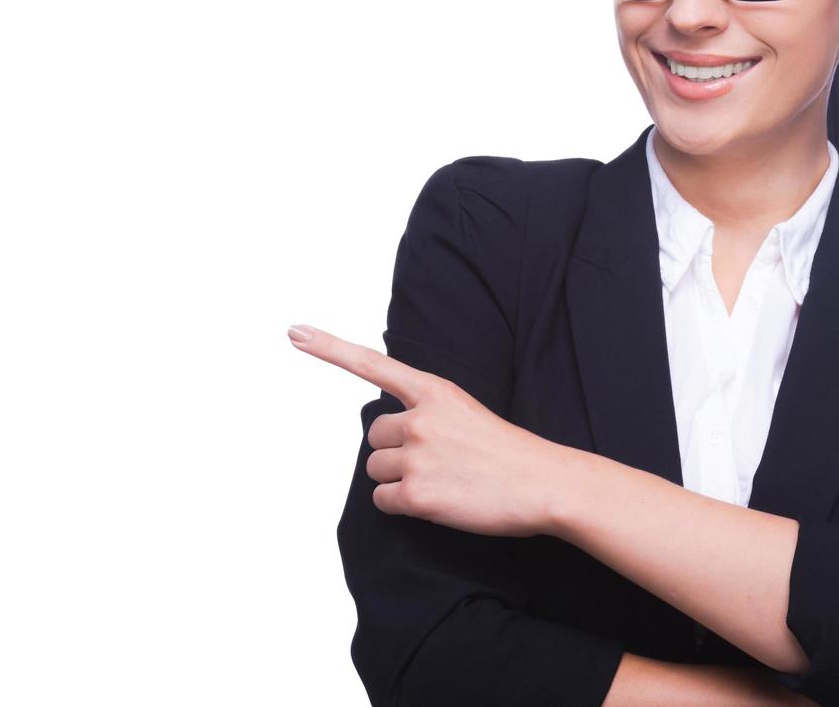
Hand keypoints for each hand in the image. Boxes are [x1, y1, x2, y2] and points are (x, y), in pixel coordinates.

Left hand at [288, 323, 564, 537]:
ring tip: (441, 481)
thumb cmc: (508, 452)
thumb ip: (427, 411)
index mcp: (434, 390)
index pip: (373, 364)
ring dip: (398, 480)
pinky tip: (436, 502)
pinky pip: (383, 501)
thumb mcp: (466, 412)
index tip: (294, 332)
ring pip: (375, 470)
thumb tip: (390, 433)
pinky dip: (401, 506)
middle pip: (373, 436)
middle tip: (435, 462)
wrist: (543, 483)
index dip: (329, 348)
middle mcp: (420, 418)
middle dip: (394, 452)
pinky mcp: (417, 494)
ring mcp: (417, 456)